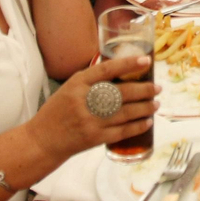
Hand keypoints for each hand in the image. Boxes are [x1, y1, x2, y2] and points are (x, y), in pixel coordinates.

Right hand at [29, 54, 157, 160]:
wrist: (42, 140)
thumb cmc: (57, 111)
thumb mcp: (69, 88)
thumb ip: (91, 81)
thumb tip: (121, 70)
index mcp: (77, 84)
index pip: (107, 70)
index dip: (128, 64)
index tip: (146, 60)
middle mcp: (84, 101)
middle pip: (121, 92)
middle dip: (144, 90)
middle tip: (157, 87)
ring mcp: (90, 121)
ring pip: (125, 113)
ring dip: (145, 108)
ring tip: (156, 103)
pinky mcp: (94, 138)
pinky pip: (122, 132)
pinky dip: (137, 126)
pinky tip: (147, 122)